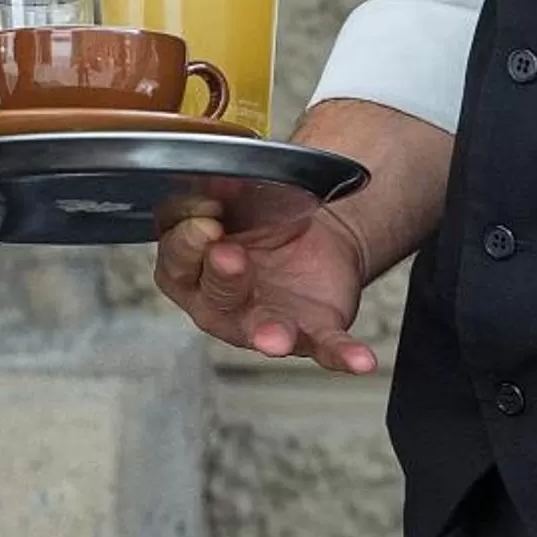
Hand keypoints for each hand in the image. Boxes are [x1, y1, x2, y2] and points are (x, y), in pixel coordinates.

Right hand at [152, 203, 374, 372]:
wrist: (311, 239)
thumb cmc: (258, 222)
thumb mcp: (237, 200)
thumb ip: (222, 195)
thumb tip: (219, 175)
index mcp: (192, 269)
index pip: (177, 262)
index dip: (186, 244)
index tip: (203, 222)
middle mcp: (221, 304)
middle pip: (214, 296)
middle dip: (221, 276)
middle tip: (228, 255)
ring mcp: (265, 322)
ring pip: (263, 330)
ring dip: (270, 333)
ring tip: (275, 339)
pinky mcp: (311, 333)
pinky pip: (327, 347)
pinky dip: (343, 355)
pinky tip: (359, 361)